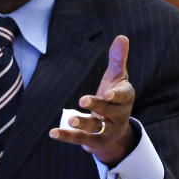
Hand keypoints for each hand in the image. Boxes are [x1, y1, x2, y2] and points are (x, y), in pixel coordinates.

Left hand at [49, 35, 135, 165]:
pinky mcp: (95, 141)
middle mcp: (119, 115)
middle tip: (82, 100)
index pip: (124, 96)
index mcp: (125, 98)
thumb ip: (118, 59)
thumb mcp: (117, 78)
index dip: (116, 95)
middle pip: (108, 110)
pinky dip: (67, 136)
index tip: (108, 93)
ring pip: (95, 127)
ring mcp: (107, 130)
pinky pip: (80, 139)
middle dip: (97, 106)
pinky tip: (53, 132)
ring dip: (83, 123)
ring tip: (70, 118)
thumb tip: (122, 37)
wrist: (116, 133)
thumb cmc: (115, 98)